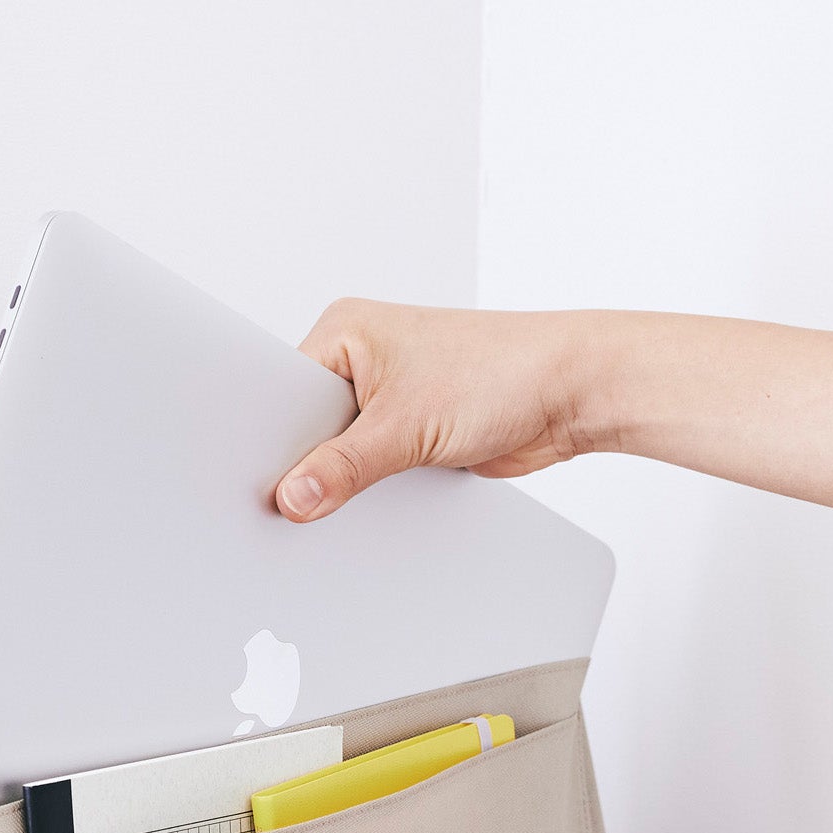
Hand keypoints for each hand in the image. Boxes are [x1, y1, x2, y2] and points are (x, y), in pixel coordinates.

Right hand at [273, 300, 604, 521]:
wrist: (572, 393)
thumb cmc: (504, 371)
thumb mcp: (405, 426)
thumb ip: (343, 468)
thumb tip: (293, 497)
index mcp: (344, 331)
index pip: (281, 393)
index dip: (271, 441)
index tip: (260, 482)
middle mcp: (361, 357)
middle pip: (307, 426)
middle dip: (311, 464)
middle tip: (299, 501)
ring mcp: (386, 394)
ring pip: (341, 451)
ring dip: (347, 478)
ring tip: (345, 497)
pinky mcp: (410, 428)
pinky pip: (372, 466)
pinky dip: (374, 486)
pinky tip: (374, 500)